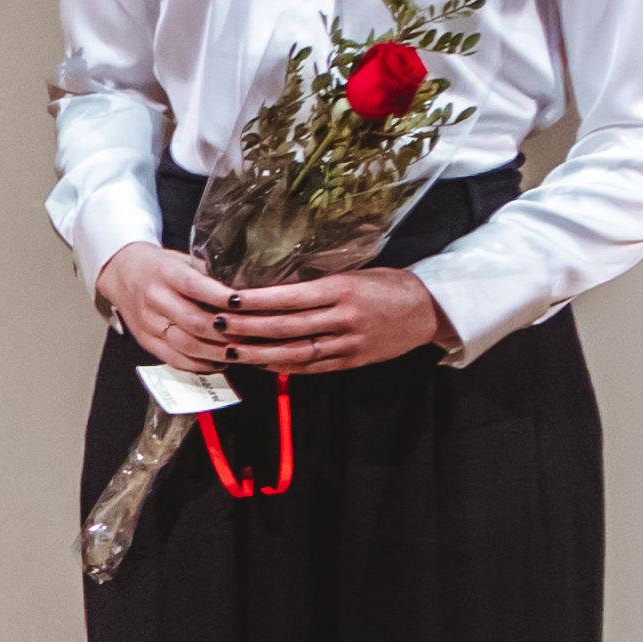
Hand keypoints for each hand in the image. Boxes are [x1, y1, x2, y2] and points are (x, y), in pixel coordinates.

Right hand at [93, 240, 237, 375]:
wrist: (122, 275)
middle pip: (194, 322)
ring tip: (240, 352)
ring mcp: (148, 324)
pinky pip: (175, 360)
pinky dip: (201, 365)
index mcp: (165, 273)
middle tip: (252, 335)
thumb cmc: (162, 267)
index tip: (244, 303)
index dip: (222, 297)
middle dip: (226, 332)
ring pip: (186, 345)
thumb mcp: (184, 259)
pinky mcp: (146, 342)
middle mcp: (154, 299)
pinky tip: (219, 362)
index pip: (195, 287)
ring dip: (217, 352)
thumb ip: (211, 273)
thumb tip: (248, 289)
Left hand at [220, 264, 445, 376]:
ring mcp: (348, 344)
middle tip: (214, 324)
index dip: (258, 301)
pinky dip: (283, 366)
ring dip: (259, 353)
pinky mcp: (352, 362)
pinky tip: (258, 363)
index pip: (292, 297)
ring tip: (228, 349)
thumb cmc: (386, 285)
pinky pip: (311, 367)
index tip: (227, 299)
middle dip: (247, 328)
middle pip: (287, 327)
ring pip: (296, 352)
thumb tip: (271, 284)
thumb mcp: (353, 274)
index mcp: (343, 290)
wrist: (428, 310)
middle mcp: (344, 318)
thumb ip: (317, 283)